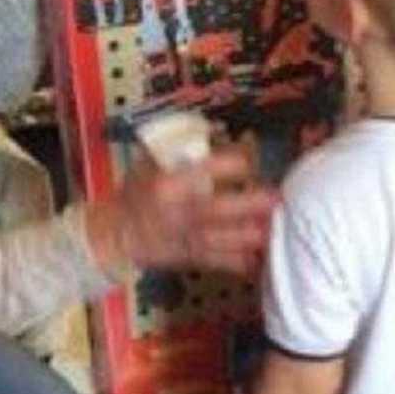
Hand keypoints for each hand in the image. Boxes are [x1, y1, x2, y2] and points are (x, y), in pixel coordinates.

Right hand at [85, 144, 276, 278]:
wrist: (117, 234)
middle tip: (277, 195)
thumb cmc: (136, 193)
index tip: (250, 154)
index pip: (217, 167)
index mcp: (173, 182)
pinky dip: (249, 259)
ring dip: (260, 230)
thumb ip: (182, 146)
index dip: (241, 158)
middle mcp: (185, 211)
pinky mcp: (197, 258)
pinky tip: (264, 253)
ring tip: (277, 221)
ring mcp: (192, 238)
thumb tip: (220, 132)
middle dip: (259, 201)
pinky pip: (229, 262)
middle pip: (230, 207)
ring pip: (236, 238)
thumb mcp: (150, 161)